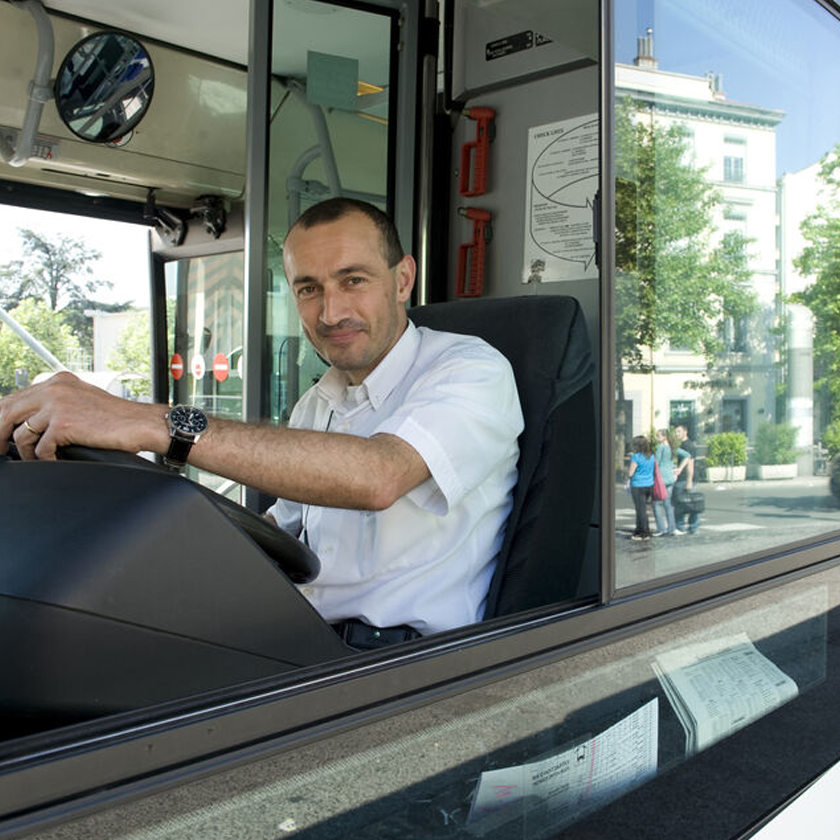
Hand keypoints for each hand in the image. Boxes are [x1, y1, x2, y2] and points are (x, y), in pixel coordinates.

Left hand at [0, 371, 165, 460]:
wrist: (143, 424)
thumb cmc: (119, 419)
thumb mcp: (83, 401)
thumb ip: (58, 405)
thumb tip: (32, 423)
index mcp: (58, 381)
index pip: (14, 397)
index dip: (2, 419)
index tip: (2, 435)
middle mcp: (55, 388)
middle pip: (6, 412)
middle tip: (1, 450)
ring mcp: (58, 405)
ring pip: (20, 433)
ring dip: (26, 453)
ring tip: (38, 459)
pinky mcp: (64, 424)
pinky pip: (40, 449)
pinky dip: (45, 460)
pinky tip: (56, 461)